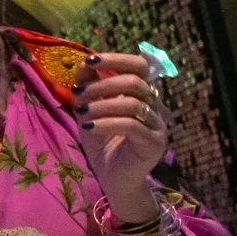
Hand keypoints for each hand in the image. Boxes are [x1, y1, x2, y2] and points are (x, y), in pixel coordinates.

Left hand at [72, 53, 168, 220]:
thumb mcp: (88, 109)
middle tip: (78, 93)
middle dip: (102, 84)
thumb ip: (88, 86)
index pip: (139, 66)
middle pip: (136, 82)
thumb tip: (83, 62)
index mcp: (141, 94)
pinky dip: (106, 123)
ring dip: (101, 105)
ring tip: (81, 113)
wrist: (112, 176)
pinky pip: (131, 126)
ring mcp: (158, 124)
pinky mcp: (155, 143)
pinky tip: (88, 127)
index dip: (116, 59)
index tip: (89, 61)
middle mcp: (154, 105)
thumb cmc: (102, 140)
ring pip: (133, 103)